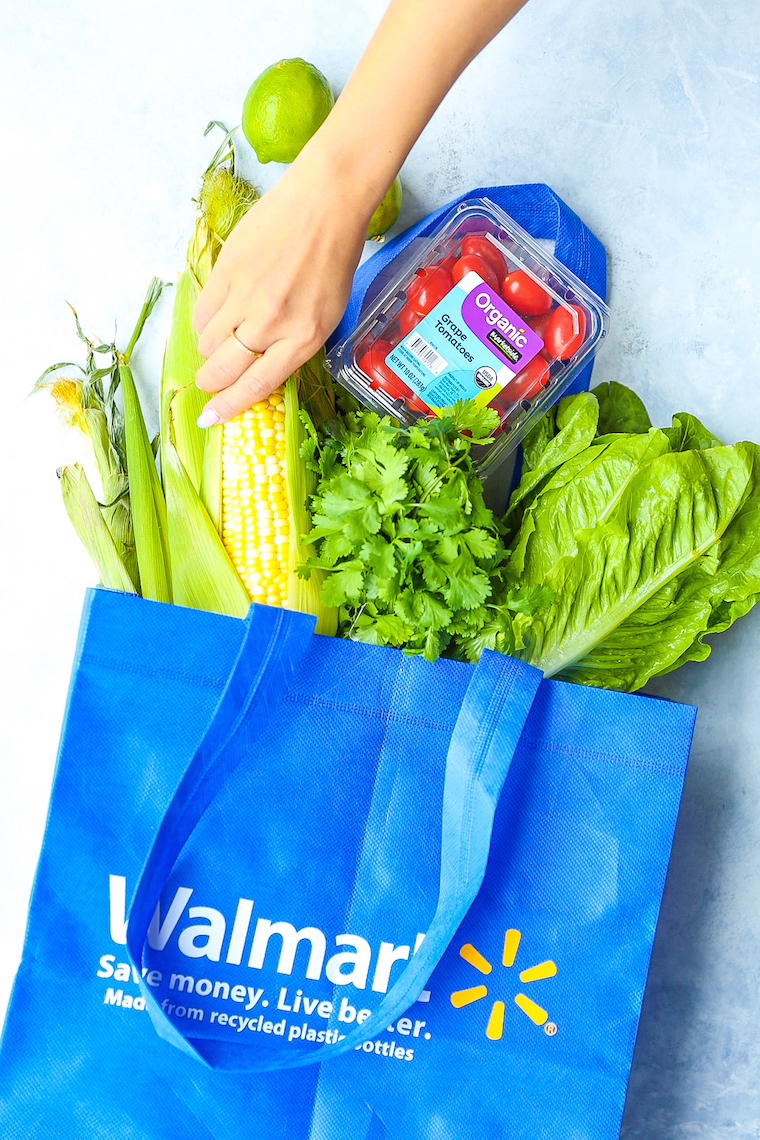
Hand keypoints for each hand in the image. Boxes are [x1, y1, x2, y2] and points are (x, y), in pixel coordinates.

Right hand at [193, 147, 372, 424]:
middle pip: (222, 368)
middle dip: (211, 382)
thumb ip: (293, 344)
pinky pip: (201, 310)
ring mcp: (244, 295)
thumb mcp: (326, 314)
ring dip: (209, 350)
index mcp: (303, 337)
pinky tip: (217, 316)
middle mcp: (271, 322)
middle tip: (209, 381)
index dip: (228, 407)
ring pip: (207, 342)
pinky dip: (204, 321)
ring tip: (220, 343)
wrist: (325, 201)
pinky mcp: (225, 269)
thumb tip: (259, 367)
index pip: (255, 385)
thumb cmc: (334, 258)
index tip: (211, 418)